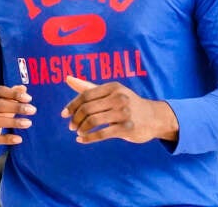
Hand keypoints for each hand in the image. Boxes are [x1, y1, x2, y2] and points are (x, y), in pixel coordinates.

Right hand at [0, 84, 36, 147]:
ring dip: (12, 122)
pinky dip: (6, 139)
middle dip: (15, 107)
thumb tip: (23, 88)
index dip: (14, 94)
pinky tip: (19, 139)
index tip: (29, 99)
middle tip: (32, 110)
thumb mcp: (2, 98)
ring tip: (28, 123)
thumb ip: (12, 93)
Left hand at [60, 76, 177, 143]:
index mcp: (112, 87)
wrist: (154, 117)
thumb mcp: (110, 92)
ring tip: (78, 132)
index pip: (85, 95)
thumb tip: (67, 78)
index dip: (72, 105)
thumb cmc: (126, 103)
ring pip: (93, 121)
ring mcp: (124, 113)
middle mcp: (119, 98)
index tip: (64, 114)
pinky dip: (88, 138)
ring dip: (81, 128)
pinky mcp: (127, 128)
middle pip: (87, 108)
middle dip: (75, 118)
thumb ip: (88, 86)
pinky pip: (102, 134)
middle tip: (71, 126)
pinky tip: (81, 140)